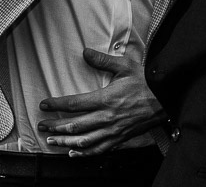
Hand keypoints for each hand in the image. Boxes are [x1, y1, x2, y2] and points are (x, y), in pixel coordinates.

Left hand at [37, 48, 166, 154]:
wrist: (164, 100)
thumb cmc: (145, 83)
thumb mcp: (125, 66)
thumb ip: (103, 60)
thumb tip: (86, 52)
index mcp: (105, 99)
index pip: (74, 103)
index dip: (56, 104)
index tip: (44, 105)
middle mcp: (106, 118)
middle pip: (74, 125)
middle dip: (55, 126)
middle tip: (42, 125)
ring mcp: (112, 131)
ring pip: (83, 141)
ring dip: (65, 141)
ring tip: (52, 140)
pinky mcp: (119, 139)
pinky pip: (99, 150)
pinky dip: (84, 153)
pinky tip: (73, 153)